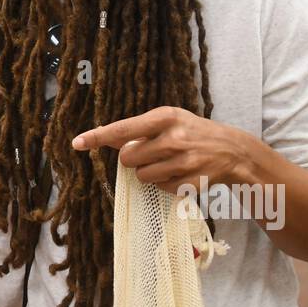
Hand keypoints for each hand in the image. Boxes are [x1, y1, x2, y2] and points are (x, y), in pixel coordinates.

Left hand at [71, 106, 260, 192]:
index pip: (122, 129)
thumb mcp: (168, 120)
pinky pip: (160, 188)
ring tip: (168, 163)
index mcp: (164, 117)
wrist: (231, 149)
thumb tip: (103, 137)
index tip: (76, 142)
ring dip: (148, 173)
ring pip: (142, 176)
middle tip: (152, 153)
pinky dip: (164, 184)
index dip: (97, 137)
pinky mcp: (190, 182)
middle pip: (128, 158)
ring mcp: (183, 162)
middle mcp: (173, 138)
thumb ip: (137, 129)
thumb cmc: (191, 131)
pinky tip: (180, 173)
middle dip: (134, 159)